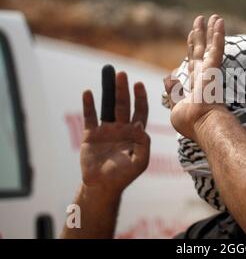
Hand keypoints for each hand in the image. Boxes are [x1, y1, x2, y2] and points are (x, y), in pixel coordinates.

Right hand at [81, 71, 149, 195]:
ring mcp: (106, 130)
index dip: (140, 98)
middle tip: (122, 74)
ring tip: (108, 74)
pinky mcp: (91, 134)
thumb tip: (140, 125)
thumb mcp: (140, 161)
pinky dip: (89, 105)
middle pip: (123, 104)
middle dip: (124, 89)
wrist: (102, 185)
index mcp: (135, 133)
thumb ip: (144, 144)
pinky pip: (90, 116)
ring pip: (107, 106)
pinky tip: (88, 92)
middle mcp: (121, 128)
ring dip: (108, 91)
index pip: (140, 111)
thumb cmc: (124, 175)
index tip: (139, 84)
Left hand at [164, 14, 227, 139]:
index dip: (192, 48)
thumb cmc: (190, 121)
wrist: (203, 124)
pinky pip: (217, 48)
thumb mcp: (176, 105)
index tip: (192, 36)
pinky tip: (219, 21)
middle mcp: (204, 74)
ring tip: (213, 16)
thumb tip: (168, 76)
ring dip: (211, 30)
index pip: (193, 62)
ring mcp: (210, 70)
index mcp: (196, 83)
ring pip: (210, 45)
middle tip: (201, 20)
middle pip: (201, 50)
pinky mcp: (214, 68)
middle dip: (201, 35)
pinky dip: (218, 34)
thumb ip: (173, 90)